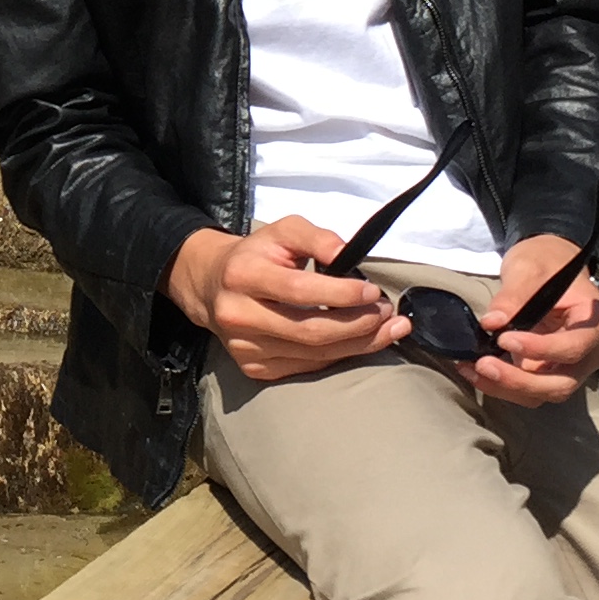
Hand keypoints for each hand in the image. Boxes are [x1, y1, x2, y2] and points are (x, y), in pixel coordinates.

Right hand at [167, 218, 409, 384]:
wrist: (211, 285)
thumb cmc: (257, 255)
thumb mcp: (283, 232)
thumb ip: (317, 238)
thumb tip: (348, 255)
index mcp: (243, 275)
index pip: (299, 290)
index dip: (340, 294)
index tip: (373, 291)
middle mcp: (239, 316)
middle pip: (309, 330)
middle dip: (357, 324)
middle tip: (387, 313)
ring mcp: (245, 348)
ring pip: (313, 354)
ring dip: (357, 344)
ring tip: (387, 329)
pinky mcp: (253, 368)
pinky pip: (306, 367)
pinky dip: (338, 355)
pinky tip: (359, 342)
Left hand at [469, 233, 598, 409]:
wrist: (548, 265)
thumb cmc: (547, 262)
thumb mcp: (530, 268)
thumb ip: (515, 295)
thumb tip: (492, 323)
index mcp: (596, 322)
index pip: (574, 347)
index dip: (541, 349)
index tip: (506, 338)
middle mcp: (589, 352)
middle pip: (561, 383)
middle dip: (520, 381)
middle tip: (484, 364)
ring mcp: (569, 367)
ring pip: (543, 394)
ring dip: (506, 388)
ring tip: (470, 369)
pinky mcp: (548, 373)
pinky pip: (528, 391)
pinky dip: (501, 387)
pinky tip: (473, 371)